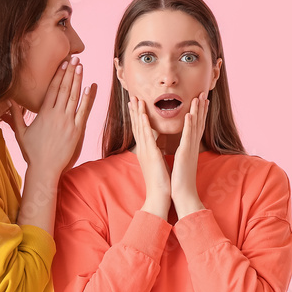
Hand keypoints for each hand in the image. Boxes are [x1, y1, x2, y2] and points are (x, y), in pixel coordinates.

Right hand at [2, 59, 95, 177]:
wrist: (44, 169)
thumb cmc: (32, 152)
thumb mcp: (21, 132)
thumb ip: (15, 115)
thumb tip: (9, 101)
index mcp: (43, 113)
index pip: (52, 89)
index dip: (58, 74)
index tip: (63, 63)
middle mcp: (55, 115)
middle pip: (64, 88)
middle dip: (70, 72)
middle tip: (75, 58)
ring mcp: (67, 122)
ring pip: (74, 96)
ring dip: (78, 80)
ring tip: (81, 66)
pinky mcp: (76, 131)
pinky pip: (83, 111)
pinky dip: (86, 99)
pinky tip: (89, 87)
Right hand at [129, 96, 170, 218]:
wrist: (159, 196)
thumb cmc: (159, 182)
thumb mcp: (157, 163)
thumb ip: (155, 153)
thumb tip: (156, 147)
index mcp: (145, 151)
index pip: (140, 130)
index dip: (137, 116)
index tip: (135, 104)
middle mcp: (143, 149)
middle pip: (136, 126)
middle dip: (134, 110)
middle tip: (132, 96)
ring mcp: (146, 151)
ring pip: (140, 128)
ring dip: (138, 112)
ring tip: (136, 99)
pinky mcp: (151, 155)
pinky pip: (147, 136)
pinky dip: (144, 124)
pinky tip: (143, 114)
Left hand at [171, 91, 207, 217]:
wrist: (183, 196)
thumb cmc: (181, 182)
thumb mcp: (182, 163)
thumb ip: (184, 154)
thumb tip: (183, 149)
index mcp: (190, 148)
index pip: (196, 127)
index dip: (200, 113)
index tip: (202, 101)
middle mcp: (192, 147)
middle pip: (199, 123)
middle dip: (201, 108)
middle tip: (204, 93)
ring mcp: (190, 150)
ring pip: (195, 127)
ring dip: (197, 111)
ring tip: (199, 97)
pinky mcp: (185, 154)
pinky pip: (187, 138)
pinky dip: (189, 125)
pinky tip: (189, 114)